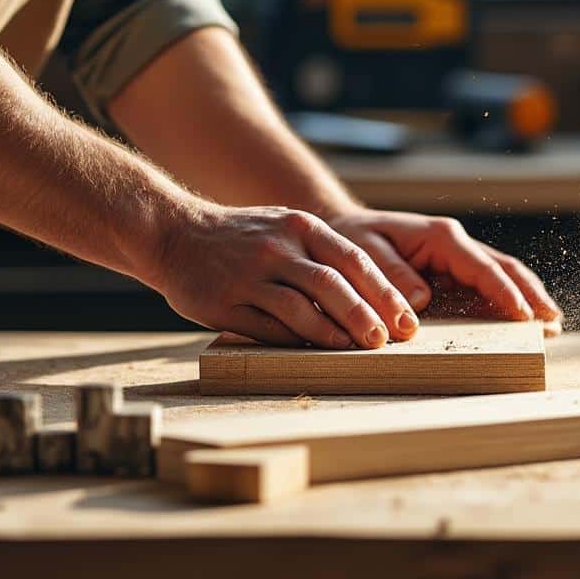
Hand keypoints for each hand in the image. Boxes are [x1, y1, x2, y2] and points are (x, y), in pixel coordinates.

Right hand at [152, 203, 418, 348]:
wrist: (172, 233)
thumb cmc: (241, 237)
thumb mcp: (284, 226)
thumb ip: (321, 253)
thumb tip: (375, 295)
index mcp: (298, 226)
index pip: (353, 259)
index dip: (384, 291)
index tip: (407, 319)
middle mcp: (276, 248)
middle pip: (332, 284)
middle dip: (366, 316)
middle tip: (388, 341)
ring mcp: (249, 276)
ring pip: (301, 308)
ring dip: (334, 333)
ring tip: (357, 349)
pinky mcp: (224, 303)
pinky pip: (268, 327)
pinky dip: (296, 341)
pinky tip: (315, 352)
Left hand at [325, 209, 562, 335]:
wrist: (340, 232)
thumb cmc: (351, 240)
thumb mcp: (364, 251)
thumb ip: (391, 274)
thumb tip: (420, 301)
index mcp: (439, 237)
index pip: (480, 266)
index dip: (503, 291)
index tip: (522, 314)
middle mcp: (455, 246)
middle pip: (504, 269)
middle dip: (530, 295)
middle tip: (552, 323)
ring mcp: (458, 261)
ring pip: (503, 278)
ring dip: (527, 299)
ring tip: (551, 326)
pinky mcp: (454, 277)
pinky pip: (487, 290)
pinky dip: (509, 304)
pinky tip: (526, 323)